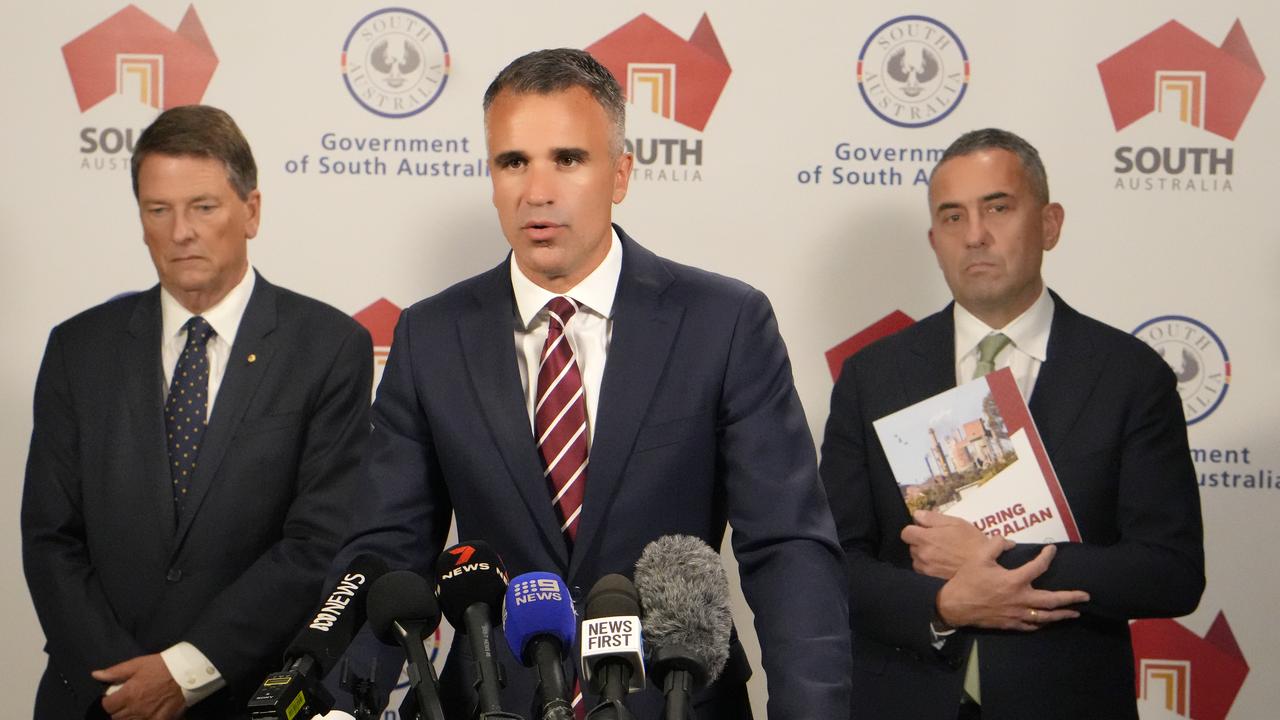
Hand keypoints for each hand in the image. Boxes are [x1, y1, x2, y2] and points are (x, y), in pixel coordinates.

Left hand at [92, 654, 185, 719]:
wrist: (187, 673)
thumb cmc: (161, 666)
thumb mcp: (138, 664)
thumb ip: (116, 672)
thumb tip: (95, 675)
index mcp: (128, 694)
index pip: (107, 706)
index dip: (108, 701)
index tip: (113, 697)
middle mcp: (135, 708)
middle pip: (116, 717)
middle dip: (116, 710)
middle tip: (124, 702)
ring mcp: (147, 717)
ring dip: (127, 717)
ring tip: (133, 709)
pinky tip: (144, 715)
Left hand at [901, 510, 1011, 579]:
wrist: (985, 568)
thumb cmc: (973, 543)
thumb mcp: (956, 523)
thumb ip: (933, 518)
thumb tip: (917, 515)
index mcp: (926, 538)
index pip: (906, 532)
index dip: (915, 529)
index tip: (924, 529)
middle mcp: (922, 554)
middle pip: (911, 546)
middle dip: (920, 541)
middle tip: (936, 540)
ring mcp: (926, 568)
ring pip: (916, 559)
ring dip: (923, 554)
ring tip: (940, 552)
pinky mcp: (932, 579)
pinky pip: (922, 571)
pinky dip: (928, 566)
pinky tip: (941, 563)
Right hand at [936, 540, 1088, 630]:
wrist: (954, 606)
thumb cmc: (967, 580)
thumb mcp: (979, 557)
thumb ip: (997, 545)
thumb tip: (1010, 541)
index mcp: (1014, 580)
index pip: (1038, 567)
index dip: (1047, 556)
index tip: (1052, 549)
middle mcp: (1020, 599)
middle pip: (1052, 600)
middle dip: (1071, 598)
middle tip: (1086, 596)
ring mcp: (1017, 614)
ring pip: (1046, 617)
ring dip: (1062, 614)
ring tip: (1075, 612)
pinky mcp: (1011, 624)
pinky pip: (1032, 626)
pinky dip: (1043, 623)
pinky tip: (1049, 621)